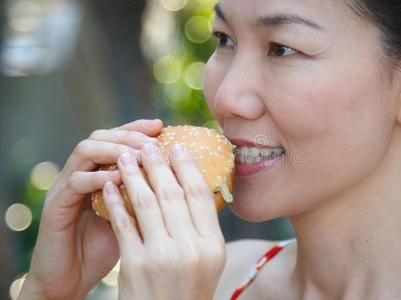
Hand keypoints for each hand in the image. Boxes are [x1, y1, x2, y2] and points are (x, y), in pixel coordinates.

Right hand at [19, 119, 162, 299]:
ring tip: (139, 157)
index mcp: (100, 171)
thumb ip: (148, 196)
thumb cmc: (107, 245)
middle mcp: (81, 172)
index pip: (117, 137)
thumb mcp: (133, 216)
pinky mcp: (56, 205)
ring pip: (85, 150)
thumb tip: (184, 185)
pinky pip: (75, 182)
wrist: (72, 277)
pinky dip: (98, 177)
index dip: (137, 128)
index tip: (160, 126)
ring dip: (114, 149)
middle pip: (101, 136)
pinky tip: (119, 179)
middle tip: (151, 142)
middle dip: (128, 135)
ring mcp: (66, 186)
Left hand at [103, 142, 225, 299]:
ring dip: (134, 175)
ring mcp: (161, 256)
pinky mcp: (134, 265)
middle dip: (157, 164)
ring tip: (126, 157)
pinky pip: (124, 223)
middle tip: (148, 145)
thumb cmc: (187, 289)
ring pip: (146, 203)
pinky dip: (115, 201)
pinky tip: (109, 185)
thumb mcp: (207, 261)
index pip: (200, 194)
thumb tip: (194, 186)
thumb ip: (202, 227)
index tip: (177, 146)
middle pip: (172, 193)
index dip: (187, 166)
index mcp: (213, 245)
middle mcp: (190, 249)